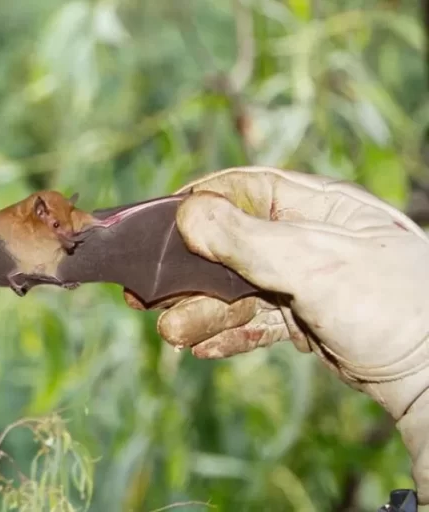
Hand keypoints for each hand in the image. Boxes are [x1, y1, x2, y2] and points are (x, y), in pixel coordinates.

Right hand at [124, 166, 428, 502]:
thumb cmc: (392, 306)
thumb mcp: (316, 264)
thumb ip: (248, 240)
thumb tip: (188, 212)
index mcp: (318, 207)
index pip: (245, 189)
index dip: (199, 203)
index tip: (157, 222)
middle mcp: (308, 238)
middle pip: (231, 246)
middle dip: (189, 273)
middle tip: (145, 293)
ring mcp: (307, 281)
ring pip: (239, 291)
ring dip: (202, 312)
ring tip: (171, 334)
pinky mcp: (307, 319)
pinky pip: (257, 322)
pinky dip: (230, 333)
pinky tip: (202, 348)